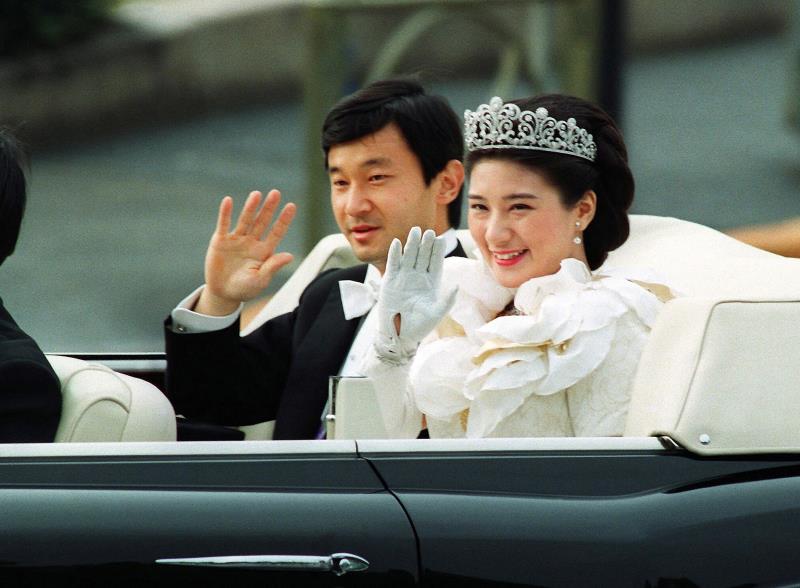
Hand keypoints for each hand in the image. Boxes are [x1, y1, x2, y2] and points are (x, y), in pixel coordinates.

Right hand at [196, 190, 295, 315]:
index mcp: (264, 251)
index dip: (284, 220)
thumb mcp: (260, 279)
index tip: (292, 206)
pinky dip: (226, 213)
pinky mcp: (221, 241)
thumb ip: (273, 266)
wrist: (223, 293)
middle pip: (262, 221)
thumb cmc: (245, 288)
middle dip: (269, 208)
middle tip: (276, 193)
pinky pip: (224, 224)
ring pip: (245, 220)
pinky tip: (228, 201)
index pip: (277, 232)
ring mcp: (237, 240)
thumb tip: (289, 256)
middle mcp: (252, 242)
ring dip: (250, 207)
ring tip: (257, 194)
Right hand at [374, 227, 456, 364]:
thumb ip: (447, 300)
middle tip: (429, 232)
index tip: (440, 239)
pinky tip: (398, 243)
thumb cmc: (420, 326)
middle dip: (425, 244)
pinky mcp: (391, 281)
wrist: (400, 335)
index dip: (437, 251)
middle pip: (422, 256)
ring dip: (412, 244)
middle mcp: (418, 277)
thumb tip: (457, 285)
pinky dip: (395, 254)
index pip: (435, 262)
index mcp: (432, 282)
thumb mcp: (437, 313)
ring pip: (409, 256)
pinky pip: (393, 264)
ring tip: (415, 231)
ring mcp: (404, 277)